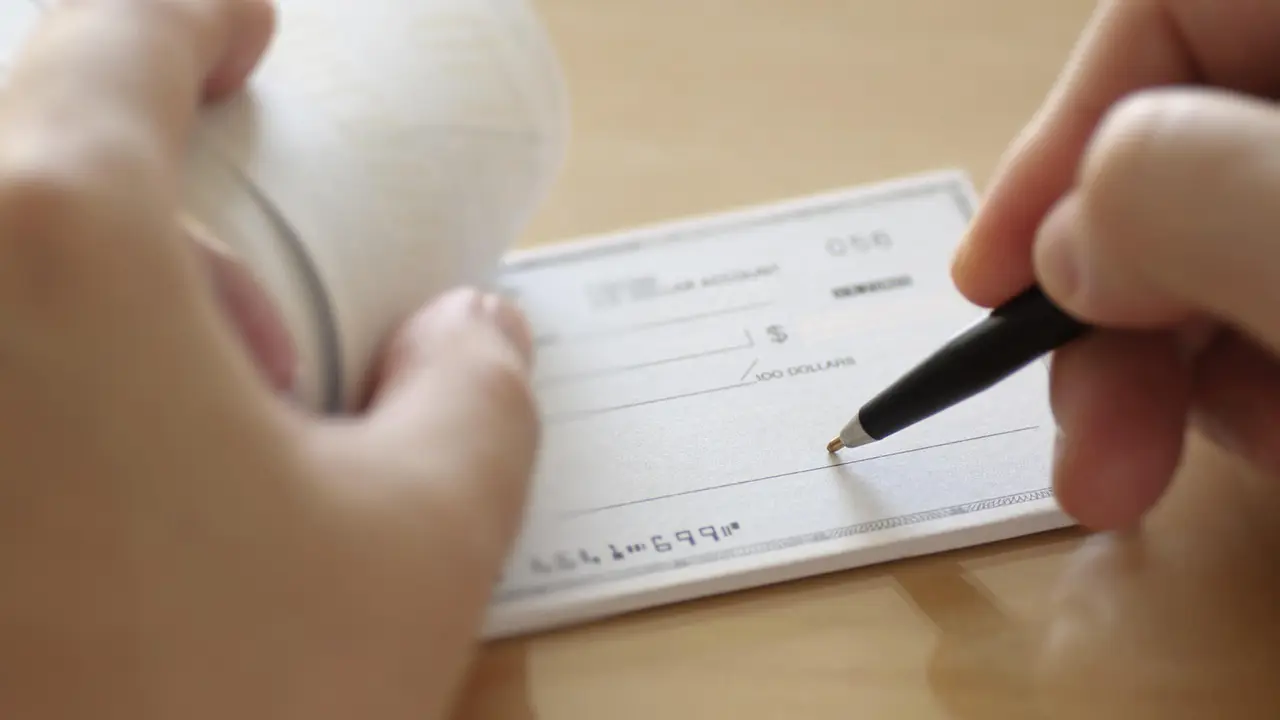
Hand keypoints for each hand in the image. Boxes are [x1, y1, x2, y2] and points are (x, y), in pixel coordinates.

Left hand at [0, 2, 539, 718]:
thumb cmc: (218, 719)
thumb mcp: (419, 551)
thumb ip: (483, 403)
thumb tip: (480, 333)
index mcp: (53, 238)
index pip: (117, 26)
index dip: (193, 8)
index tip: (245, 32)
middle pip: (10, 129)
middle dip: (119, 156)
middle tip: (213, 259)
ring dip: (50, 259)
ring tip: (149, 386)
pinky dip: (17, 344)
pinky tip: (73, 464)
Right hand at [950, 0, 1279, 530]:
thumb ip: (1187, 199)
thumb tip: (1065, 251)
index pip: (1167, 17)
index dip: (1059, 145)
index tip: (987, 281)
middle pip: (1184, 167)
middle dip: (1117, 319)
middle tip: (1097, 453)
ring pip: (1228, 260)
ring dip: (1189, 377)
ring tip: (1231, 464)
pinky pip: (1279, 315)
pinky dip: (1265, 391)